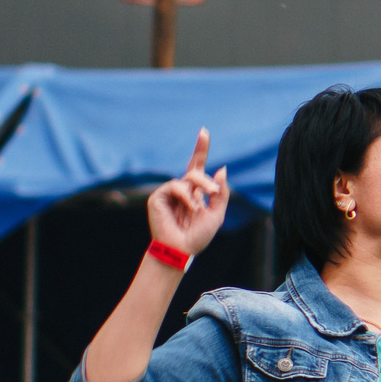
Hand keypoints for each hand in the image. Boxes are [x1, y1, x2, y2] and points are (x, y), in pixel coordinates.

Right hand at [149, 130, 230, 260]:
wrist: (181, 249)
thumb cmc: (198, 236)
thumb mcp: (217, 213)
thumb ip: (220, 192)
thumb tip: (221, 168)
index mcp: (195, 193)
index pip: (197, 167)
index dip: (201, 150)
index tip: (204, 132)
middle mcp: (182, 190)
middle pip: (194, 169)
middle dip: (205, 174)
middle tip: (213, 190)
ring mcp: (169, 193)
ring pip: (188, 178)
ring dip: (199, 188)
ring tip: (199, 207)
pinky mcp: (158, 197)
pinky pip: (175, 186)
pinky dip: (185, 196)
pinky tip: (189, 208)